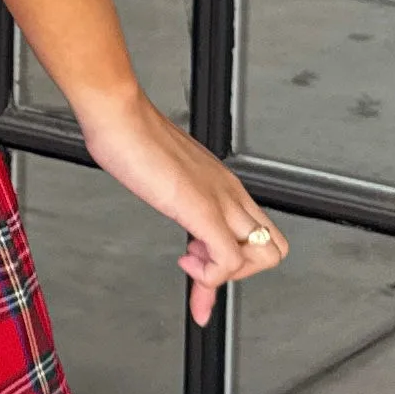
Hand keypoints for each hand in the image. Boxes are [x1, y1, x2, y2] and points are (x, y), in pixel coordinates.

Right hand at [74, 85, 287, 326]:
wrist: (120, 118)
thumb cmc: (135, 140)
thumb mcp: (164, 175)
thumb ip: (175, 194)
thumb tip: (169, 205)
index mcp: (224, 185)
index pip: (257, 233)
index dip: (236, 261)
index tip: (204, 269)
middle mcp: (230, 193)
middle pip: (274, 247)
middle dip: (241, 270)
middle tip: (203, 262)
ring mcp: (221, 201)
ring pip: (265, 255)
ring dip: (227, 273)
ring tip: (192, 258)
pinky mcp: (203, 210)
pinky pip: (229, 259)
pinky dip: (209, 275)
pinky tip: (186, 259)